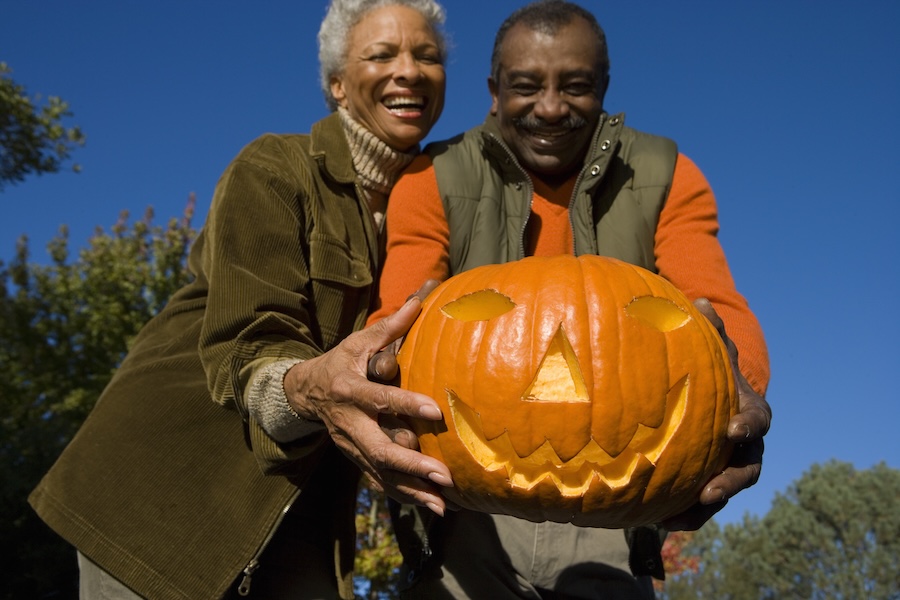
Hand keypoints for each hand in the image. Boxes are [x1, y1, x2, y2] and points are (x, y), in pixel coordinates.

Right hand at [282, 291, 451, 515]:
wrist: (304, 393)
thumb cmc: (340, 362)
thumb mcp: (358, 342)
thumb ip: (390, 327)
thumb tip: (420, 300)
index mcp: (349, 390)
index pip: (380, 400)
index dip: (406, 405)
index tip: (435, 412)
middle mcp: (349, 424)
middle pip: (378, 449)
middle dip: (411, 464)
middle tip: (442, 475)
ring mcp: (350, 446)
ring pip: (380, 473)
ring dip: (411, 491)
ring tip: (441, 504)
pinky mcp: (355, 459)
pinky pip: (380, 482)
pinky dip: (404, 496)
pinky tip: (429, 506)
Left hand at [662, 298, 771, 530]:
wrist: (707, 395)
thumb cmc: (707, 367)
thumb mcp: (708, 347)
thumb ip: (706, 328)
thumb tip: (697, 300)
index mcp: (749, 410)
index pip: (757, 420)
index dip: (748, 425)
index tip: (732, 429)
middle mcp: (745, 444)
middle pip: (747, 468)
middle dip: (730, 482)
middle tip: (709, 491)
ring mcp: (729, 467)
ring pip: (725, 493)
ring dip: (704, 508)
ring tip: (675, 519)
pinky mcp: (708, 482)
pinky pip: (701, 505)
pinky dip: (685, 515)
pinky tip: (657, 522)